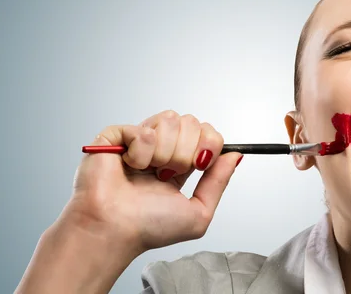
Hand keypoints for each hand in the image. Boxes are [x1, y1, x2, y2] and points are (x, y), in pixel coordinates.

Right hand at [63, 110, 241, 254]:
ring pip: (171, 120)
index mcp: (179, 163)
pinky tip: (130, 167)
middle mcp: (160, 148)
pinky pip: (145, 130)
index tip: (201, 164)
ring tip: (150, 173)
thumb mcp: (198, 212)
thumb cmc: (148, 228)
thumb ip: (219, 182)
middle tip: (169, 175)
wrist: (114, 230)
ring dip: (165, 153)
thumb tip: (236, 155)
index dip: (210, 143)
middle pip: (193, 122)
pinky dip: (142, 153)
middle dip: (187, 152)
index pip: (207, 132)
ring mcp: (139, 139)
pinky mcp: (117, 135)